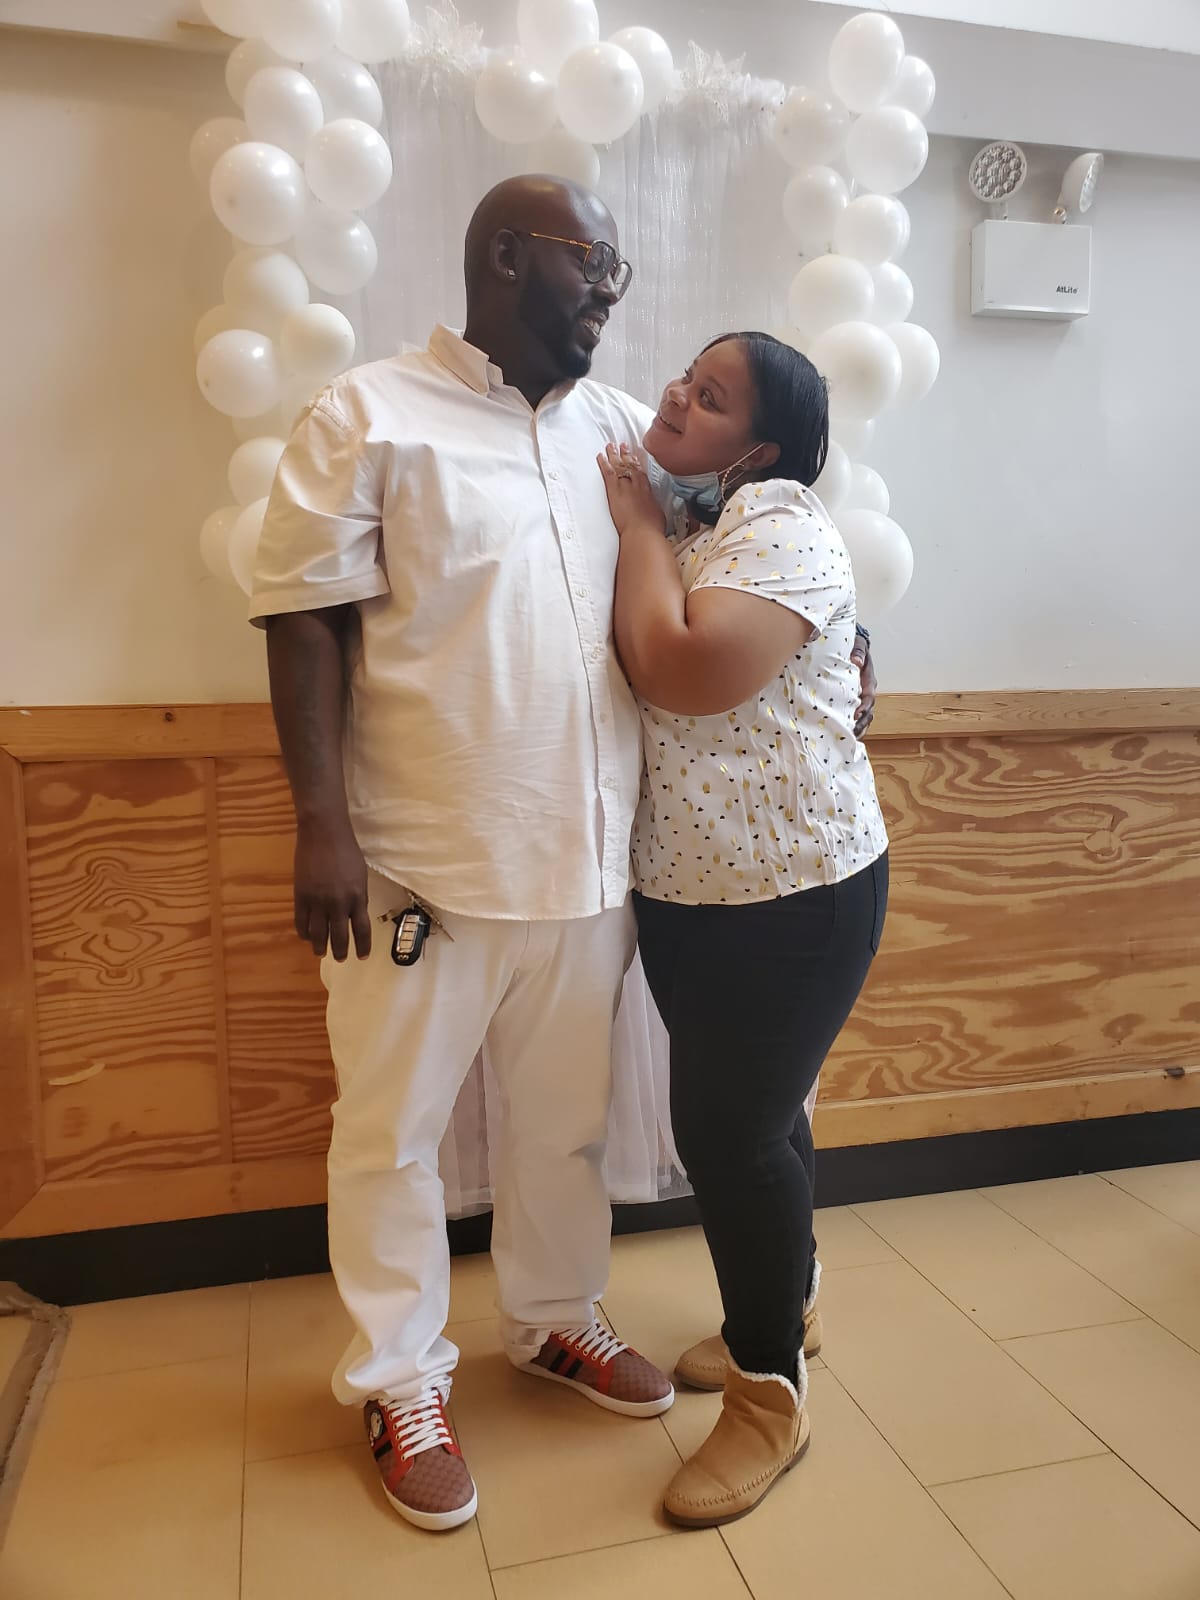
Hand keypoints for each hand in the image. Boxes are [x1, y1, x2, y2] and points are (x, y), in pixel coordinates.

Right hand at [293, 817, 371, 960]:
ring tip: (320, 952)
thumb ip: (358, 896)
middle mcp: (338, 903)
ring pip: (318, 932)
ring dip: (319, 946)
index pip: (362, 929)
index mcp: (357, 897)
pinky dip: (303, 931)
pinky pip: (301, 921)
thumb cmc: (346, 851)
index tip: (362, 956)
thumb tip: (355, 914)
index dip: (362, 945)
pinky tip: (305, 936)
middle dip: (340, 951)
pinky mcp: (301, 895)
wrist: (323, 833)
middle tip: (340, 959)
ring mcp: (317, 900)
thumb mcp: (360, 875)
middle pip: (339, 935)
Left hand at [597, 442, 665, 536]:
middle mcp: (636, 485)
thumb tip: (652, 508)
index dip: (637, 462)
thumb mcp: (657, 513)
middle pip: (630, 465)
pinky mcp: (614, 491)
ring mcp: (625, 486)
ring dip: (614, 454)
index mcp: (647, 489)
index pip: (641, 471)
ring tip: (610, 446)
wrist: (643, 533)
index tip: (634, 455)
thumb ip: (652, 506)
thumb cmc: (652, 527)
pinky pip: (608, 473)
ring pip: (619, 466)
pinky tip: (600, 456)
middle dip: (626, 454)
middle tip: (622, 445)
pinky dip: (604, 463)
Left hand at [851, 630, 876, 737]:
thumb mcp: (858, 645)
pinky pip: (852, 715)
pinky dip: (849, 724)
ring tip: (848, 740)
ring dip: (857, 728)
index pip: (869, 698)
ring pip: (862, 717)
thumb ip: (858, 653)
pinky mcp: (851, 700)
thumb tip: (857, 662)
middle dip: (861, 724)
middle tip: (852, 735)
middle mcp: (866, 692)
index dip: (864, 708)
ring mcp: (859, 697)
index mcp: (869, 681)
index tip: (856, 715)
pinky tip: (840, 733)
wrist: (852, 645)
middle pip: (868, 713)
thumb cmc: (855, 646)